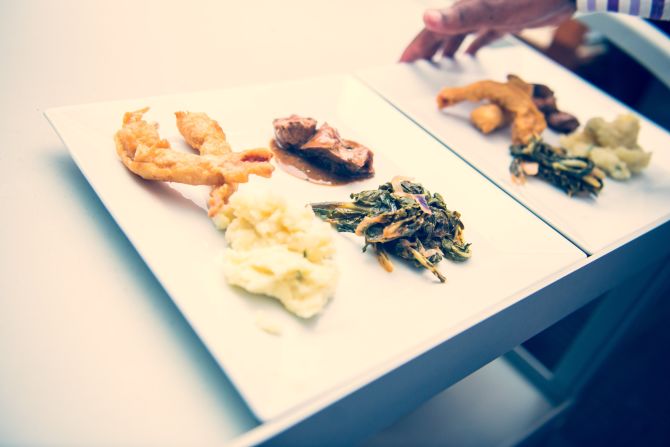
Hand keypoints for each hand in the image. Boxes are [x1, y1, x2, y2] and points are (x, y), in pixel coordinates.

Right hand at [400, 0, 575, 61]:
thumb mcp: (491, 9)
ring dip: (447, 51)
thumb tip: (426, 18)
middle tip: (414, 73)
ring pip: (460, 36)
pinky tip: (470, 57)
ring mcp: (488, 15)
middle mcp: (471, 11)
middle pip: (442, 35)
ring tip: (437, 69)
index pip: (430, 32)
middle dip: (427, 53)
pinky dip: (473, 46)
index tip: (400, 65)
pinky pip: (482, 35)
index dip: (414, 49)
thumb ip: (459, 17)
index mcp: (462, 9)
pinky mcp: (506, 20)